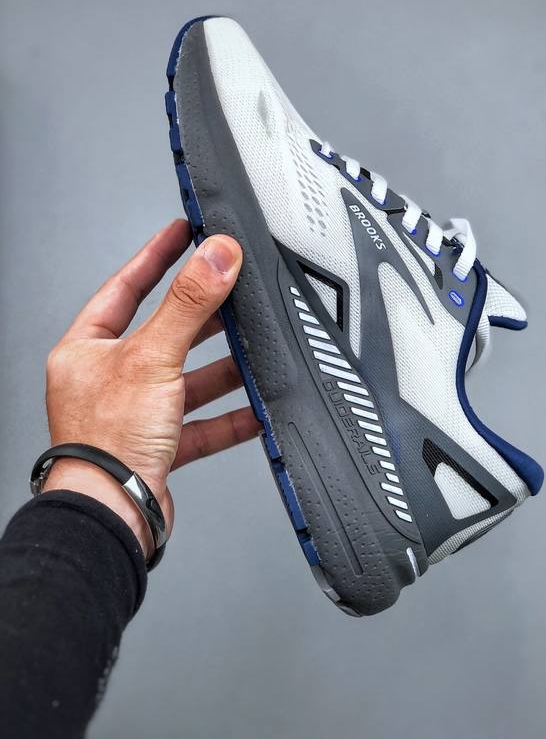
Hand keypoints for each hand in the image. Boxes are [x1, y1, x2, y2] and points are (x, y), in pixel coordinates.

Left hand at [43, 220, 260, 557]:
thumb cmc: (105, 445)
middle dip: (202, 317)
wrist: (111, 515)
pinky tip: (254, 409)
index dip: (156, 257)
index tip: (181, 233)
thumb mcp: (153, 358)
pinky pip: (200, 424)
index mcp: (88, 350)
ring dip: (221, 369)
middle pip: (163, 333)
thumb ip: (188, 305)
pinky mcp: (157, 446)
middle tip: (231, 292)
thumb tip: (215, 257)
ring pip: (185, 379)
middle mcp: (107, 379)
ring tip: (252, 351)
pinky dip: (229, 417)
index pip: (125, 286)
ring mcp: (133, 413)